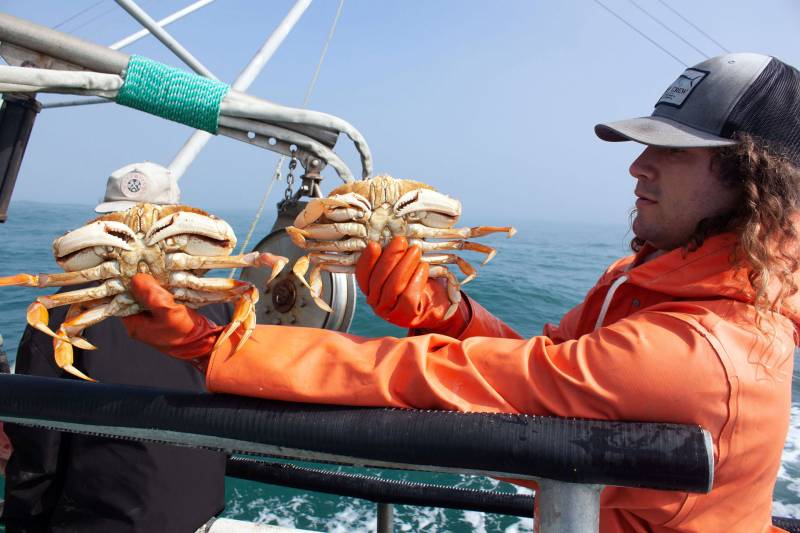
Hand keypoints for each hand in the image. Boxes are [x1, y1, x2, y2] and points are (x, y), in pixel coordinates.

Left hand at [123, 273, 222, 359]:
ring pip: (149, 295)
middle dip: (144, 281)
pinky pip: (161, 298)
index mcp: (134, 324)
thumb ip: (149, 294)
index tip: (136, 266)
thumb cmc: (184, 332)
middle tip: (151, 265)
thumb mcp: (166, 311)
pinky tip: (171, 281)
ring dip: (156, 284)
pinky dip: (165, 289)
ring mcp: (154, 319)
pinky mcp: (167, 315)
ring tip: (162, 270)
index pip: (122, 297)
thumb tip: (136, 277)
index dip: (128, 282)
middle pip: (136, 295)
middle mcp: (141, 321)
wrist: (205, 345)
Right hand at [355, 236, 469, 335]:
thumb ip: (394, 258)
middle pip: (379, 278)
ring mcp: (389, 312)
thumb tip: (394, 237)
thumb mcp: (402, 269)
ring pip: (394, 286)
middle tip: (401, 241)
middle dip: (390, 256)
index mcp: (370, 289)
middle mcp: (376, 302)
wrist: (437, 306)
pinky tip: (423, 267)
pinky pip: (409, 295)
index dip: (367, 259)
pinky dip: (417, 278)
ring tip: (415, 250)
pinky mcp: (405, 317)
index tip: (375, 244)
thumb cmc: (417, 283)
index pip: (362, 274)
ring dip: (405, 264)